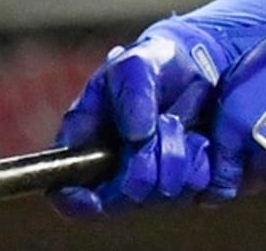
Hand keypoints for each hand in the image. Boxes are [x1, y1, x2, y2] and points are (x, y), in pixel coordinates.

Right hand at [51, 17, 231, 215]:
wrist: (190, 66)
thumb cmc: (149, 66)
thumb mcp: (135, 65)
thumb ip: (131, 94)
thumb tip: (138, 136)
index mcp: (85, 148)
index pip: (66, 193)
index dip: (76, 201)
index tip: (96, 195)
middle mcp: (113, 176)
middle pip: (121, 199)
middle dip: (144, 160)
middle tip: (161, 122)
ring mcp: (150, 184)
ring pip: (161, 194)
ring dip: (175, 155)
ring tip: (177, 122)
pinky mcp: (185, 183)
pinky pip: (196, 186)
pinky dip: (200, 158)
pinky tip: (197, 135)